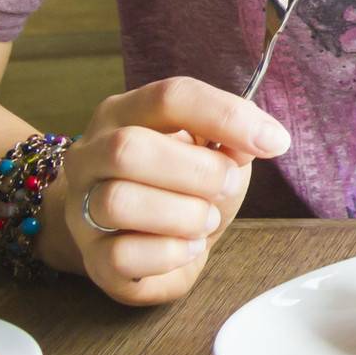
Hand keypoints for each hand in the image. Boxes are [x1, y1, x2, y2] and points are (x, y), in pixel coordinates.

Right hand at [44, 76, 291, 305]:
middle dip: (197, 170)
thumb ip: (230, 140)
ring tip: (205, 220)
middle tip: (227, 184)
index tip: (273, 140)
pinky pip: (121, 254)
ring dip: (182, 214)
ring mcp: (82, 205)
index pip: (170, 97)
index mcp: (124, 111)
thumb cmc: (178, 186)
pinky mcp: (90, 257)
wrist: (137, 239)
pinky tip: (187, 247)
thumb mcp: (211, 153)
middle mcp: (92, 152)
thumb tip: (258, 139)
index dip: (225, 115)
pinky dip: (169, 253)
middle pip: (128, 148)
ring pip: (119, 201)